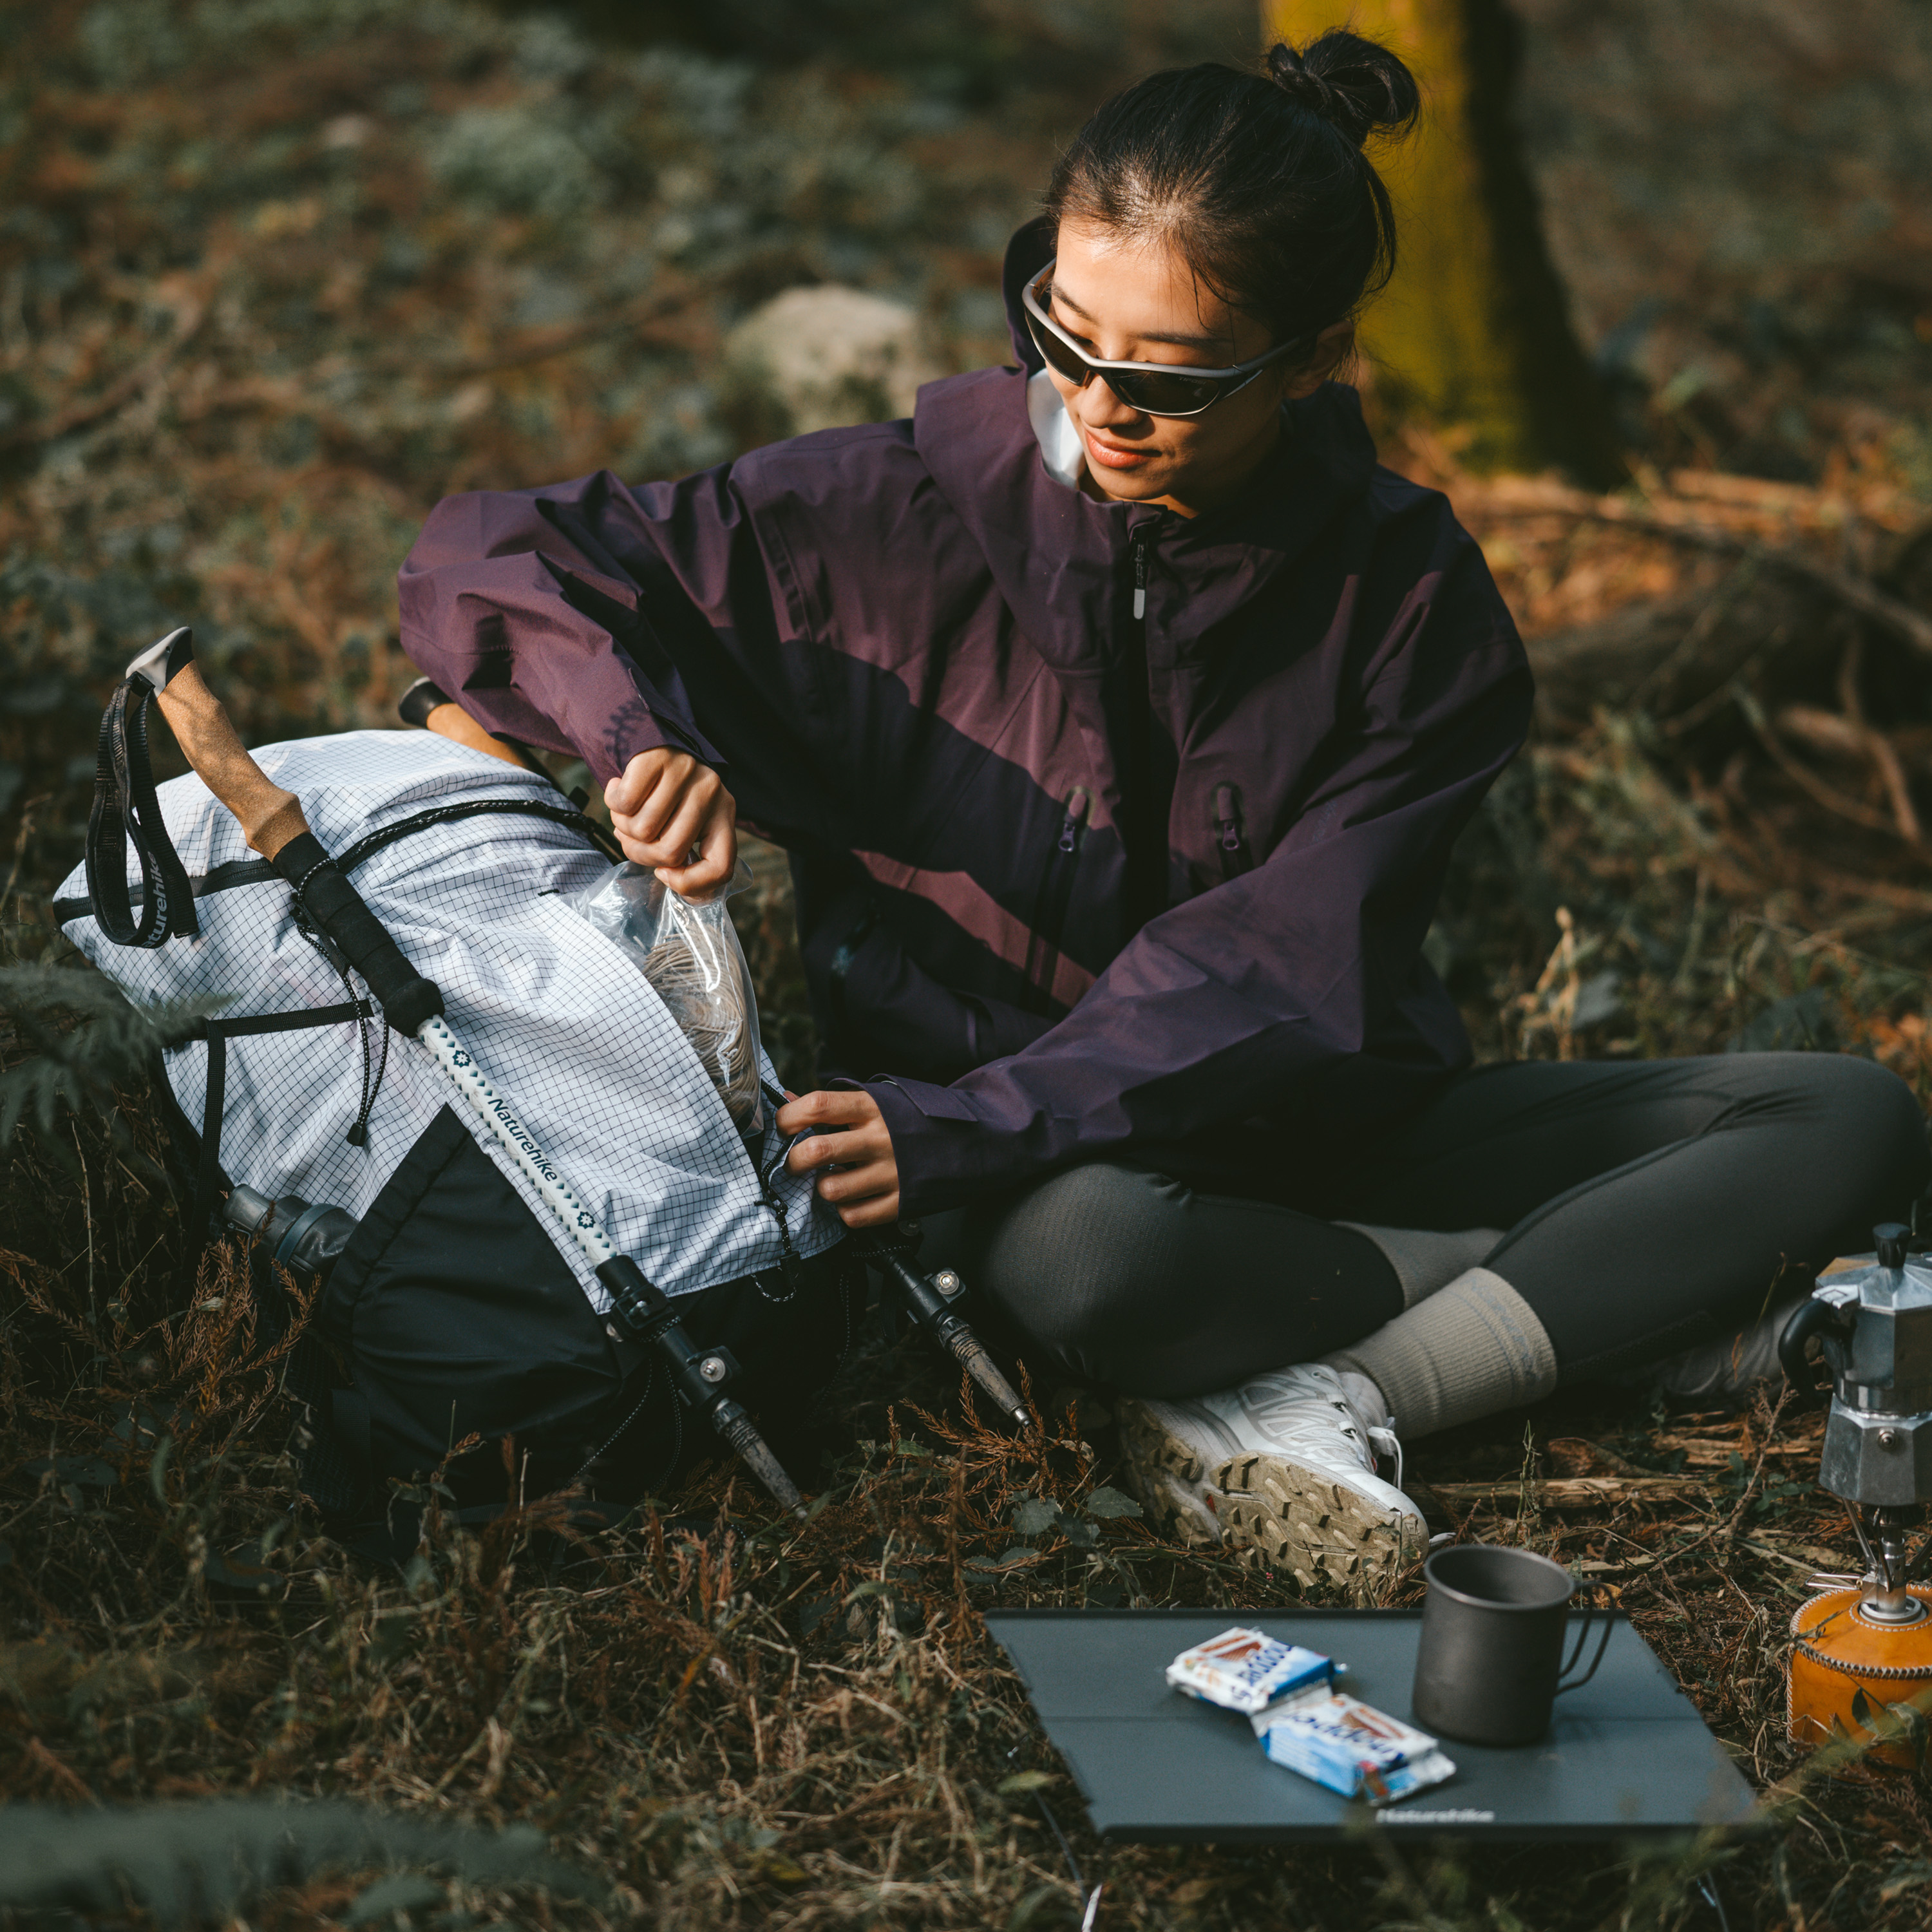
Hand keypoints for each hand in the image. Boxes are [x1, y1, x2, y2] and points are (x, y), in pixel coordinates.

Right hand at [605, 748, 736, 896]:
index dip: (689, 883)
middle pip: (670, 852)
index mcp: (724, 815)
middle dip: (641, 854)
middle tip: (632, 838)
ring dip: (622, 828)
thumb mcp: (686, 822)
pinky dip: (613, 804)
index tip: (664, 874)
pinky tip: (619, 789)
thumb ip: (684, 851)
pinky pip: (624, 804)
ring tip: (627, 812)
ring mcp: (686, 772)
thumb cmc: (666, 794)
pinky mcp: (657, 758)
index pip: (720, 867)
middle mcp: (711, 792)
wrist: (651, 739)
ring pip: (642, 830)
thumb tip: (668, 875)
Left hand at [778, 1088, 899, 1227]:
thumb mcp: (879, 1100)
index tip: (782, 1128)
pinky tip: (854, 1198)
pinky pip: (854, 1216)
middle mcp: (880, 1138)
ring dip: (823, 1188)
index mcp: (872, 1107)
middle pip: (817, 1150)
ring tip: (832, 1180)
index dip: (789, 1117)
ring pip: (831, 1189)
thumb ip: (835, 1104)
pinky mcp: (900, 1202)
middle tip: (796, 1163)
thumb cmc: (913, 1120)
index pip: (818, 1106)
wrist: (970, 1141)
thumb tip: (788, 1099)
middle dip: (794, 1161)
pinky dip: (845, 1210)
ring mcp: (891, 1172)